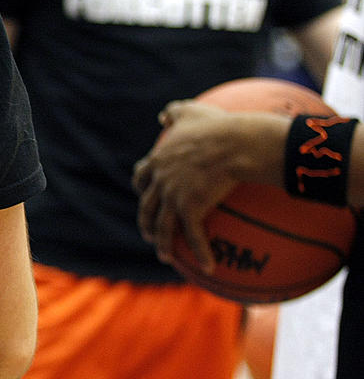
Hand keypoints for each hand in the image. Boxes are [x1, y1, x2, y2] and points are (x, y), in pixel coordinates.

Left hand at [133, 100, 257, 272]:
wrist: (235, 144)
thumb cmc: (217, 126)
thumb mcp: (190, 112)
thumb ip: (174, 112)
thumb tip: (163, 115)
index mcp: (159, 160)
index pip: (143, 177)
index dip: (143, 187)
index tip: (145, 194)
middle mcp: (161, 180)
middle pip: (147, 206)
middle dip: (146, 221)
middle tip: (149, 232)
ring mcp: (172, 197)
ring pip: (162, 227)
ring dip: (163, 244)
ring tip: (166, 257)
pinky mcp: (189, 210)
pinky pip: (193, 237)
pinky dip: (200, 253)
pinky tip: (208, 267)